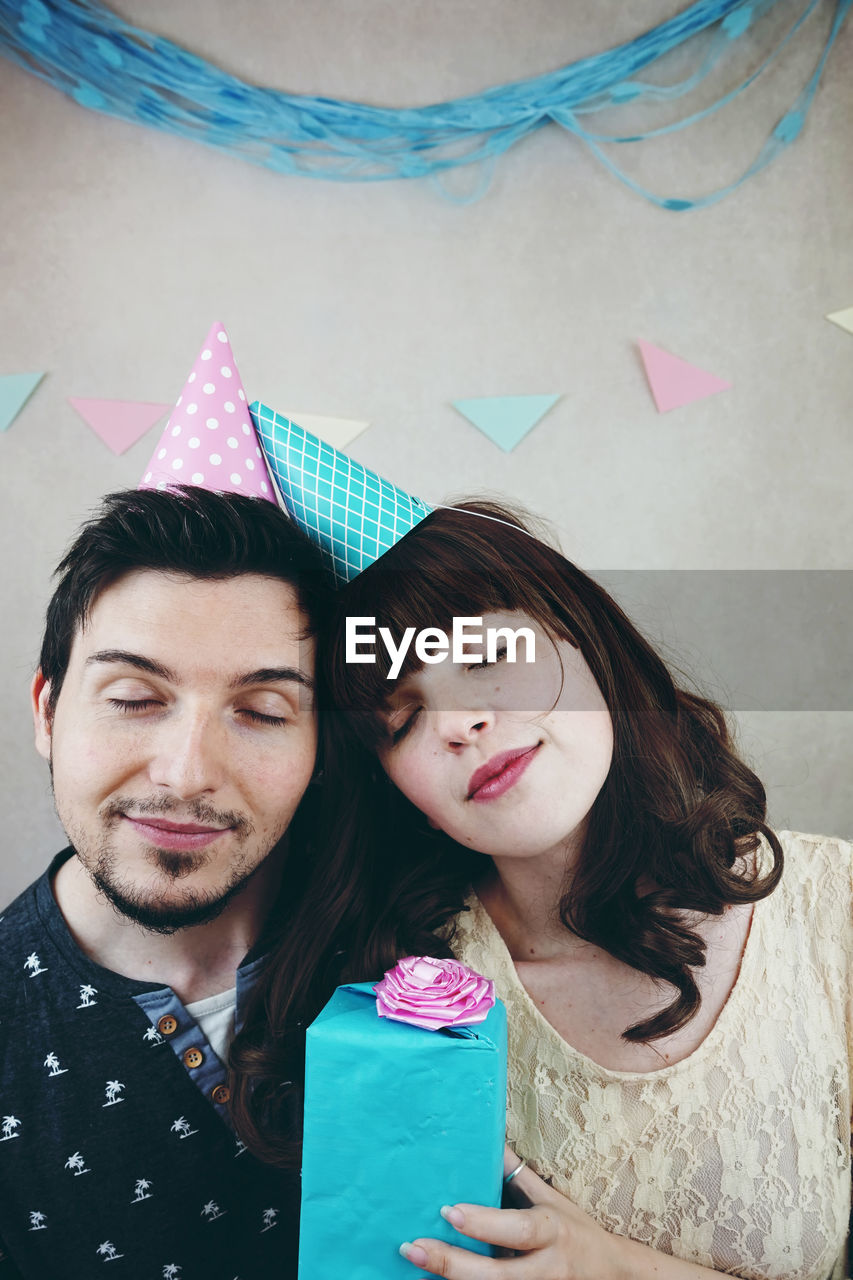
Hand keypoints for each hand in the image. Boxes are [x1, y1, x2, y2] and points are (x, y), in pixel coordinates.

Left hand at [399, 1149, 725, 1278]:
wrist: (616, 1277)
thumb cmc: (577, 1233)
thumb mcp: (554, 1201)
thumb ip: (519, 1176)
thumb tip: (492, 1136)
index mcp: (552, 1232)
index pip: (517, 1229)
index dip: (483, 1223)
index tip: (448, 1210)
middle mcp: (548, 1269)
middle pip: (496, 1275)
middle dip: (452, 1263)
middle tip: (413, 1247)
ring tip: (414, 1264)